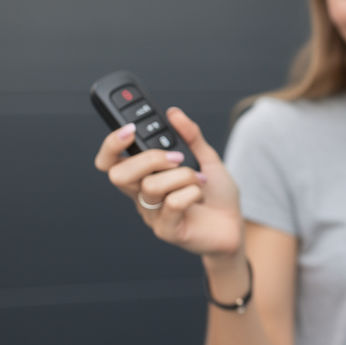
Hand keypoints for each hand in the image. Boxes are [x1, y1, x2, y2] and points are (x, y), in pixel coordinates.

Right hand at [94, 107, 242, 257]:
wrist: (235, 225)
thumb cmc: (217, 196)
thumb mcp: (207, 159)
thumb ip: (191, 136)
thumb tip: (174, 113)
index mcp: (145, 176)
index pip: (110, 162)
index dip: (111, 145)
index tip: (130, 130)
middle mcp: (142, 195)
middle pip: (119, 174)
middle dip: (150, 159)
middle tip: (177, 158)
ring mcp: (152, 215)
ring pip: (151, 186)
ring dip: (183, 176)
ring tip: (199, 180)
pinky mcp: (167, 231)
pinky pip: (172, 204)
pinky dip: (192, 193)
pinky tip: (200, 196)